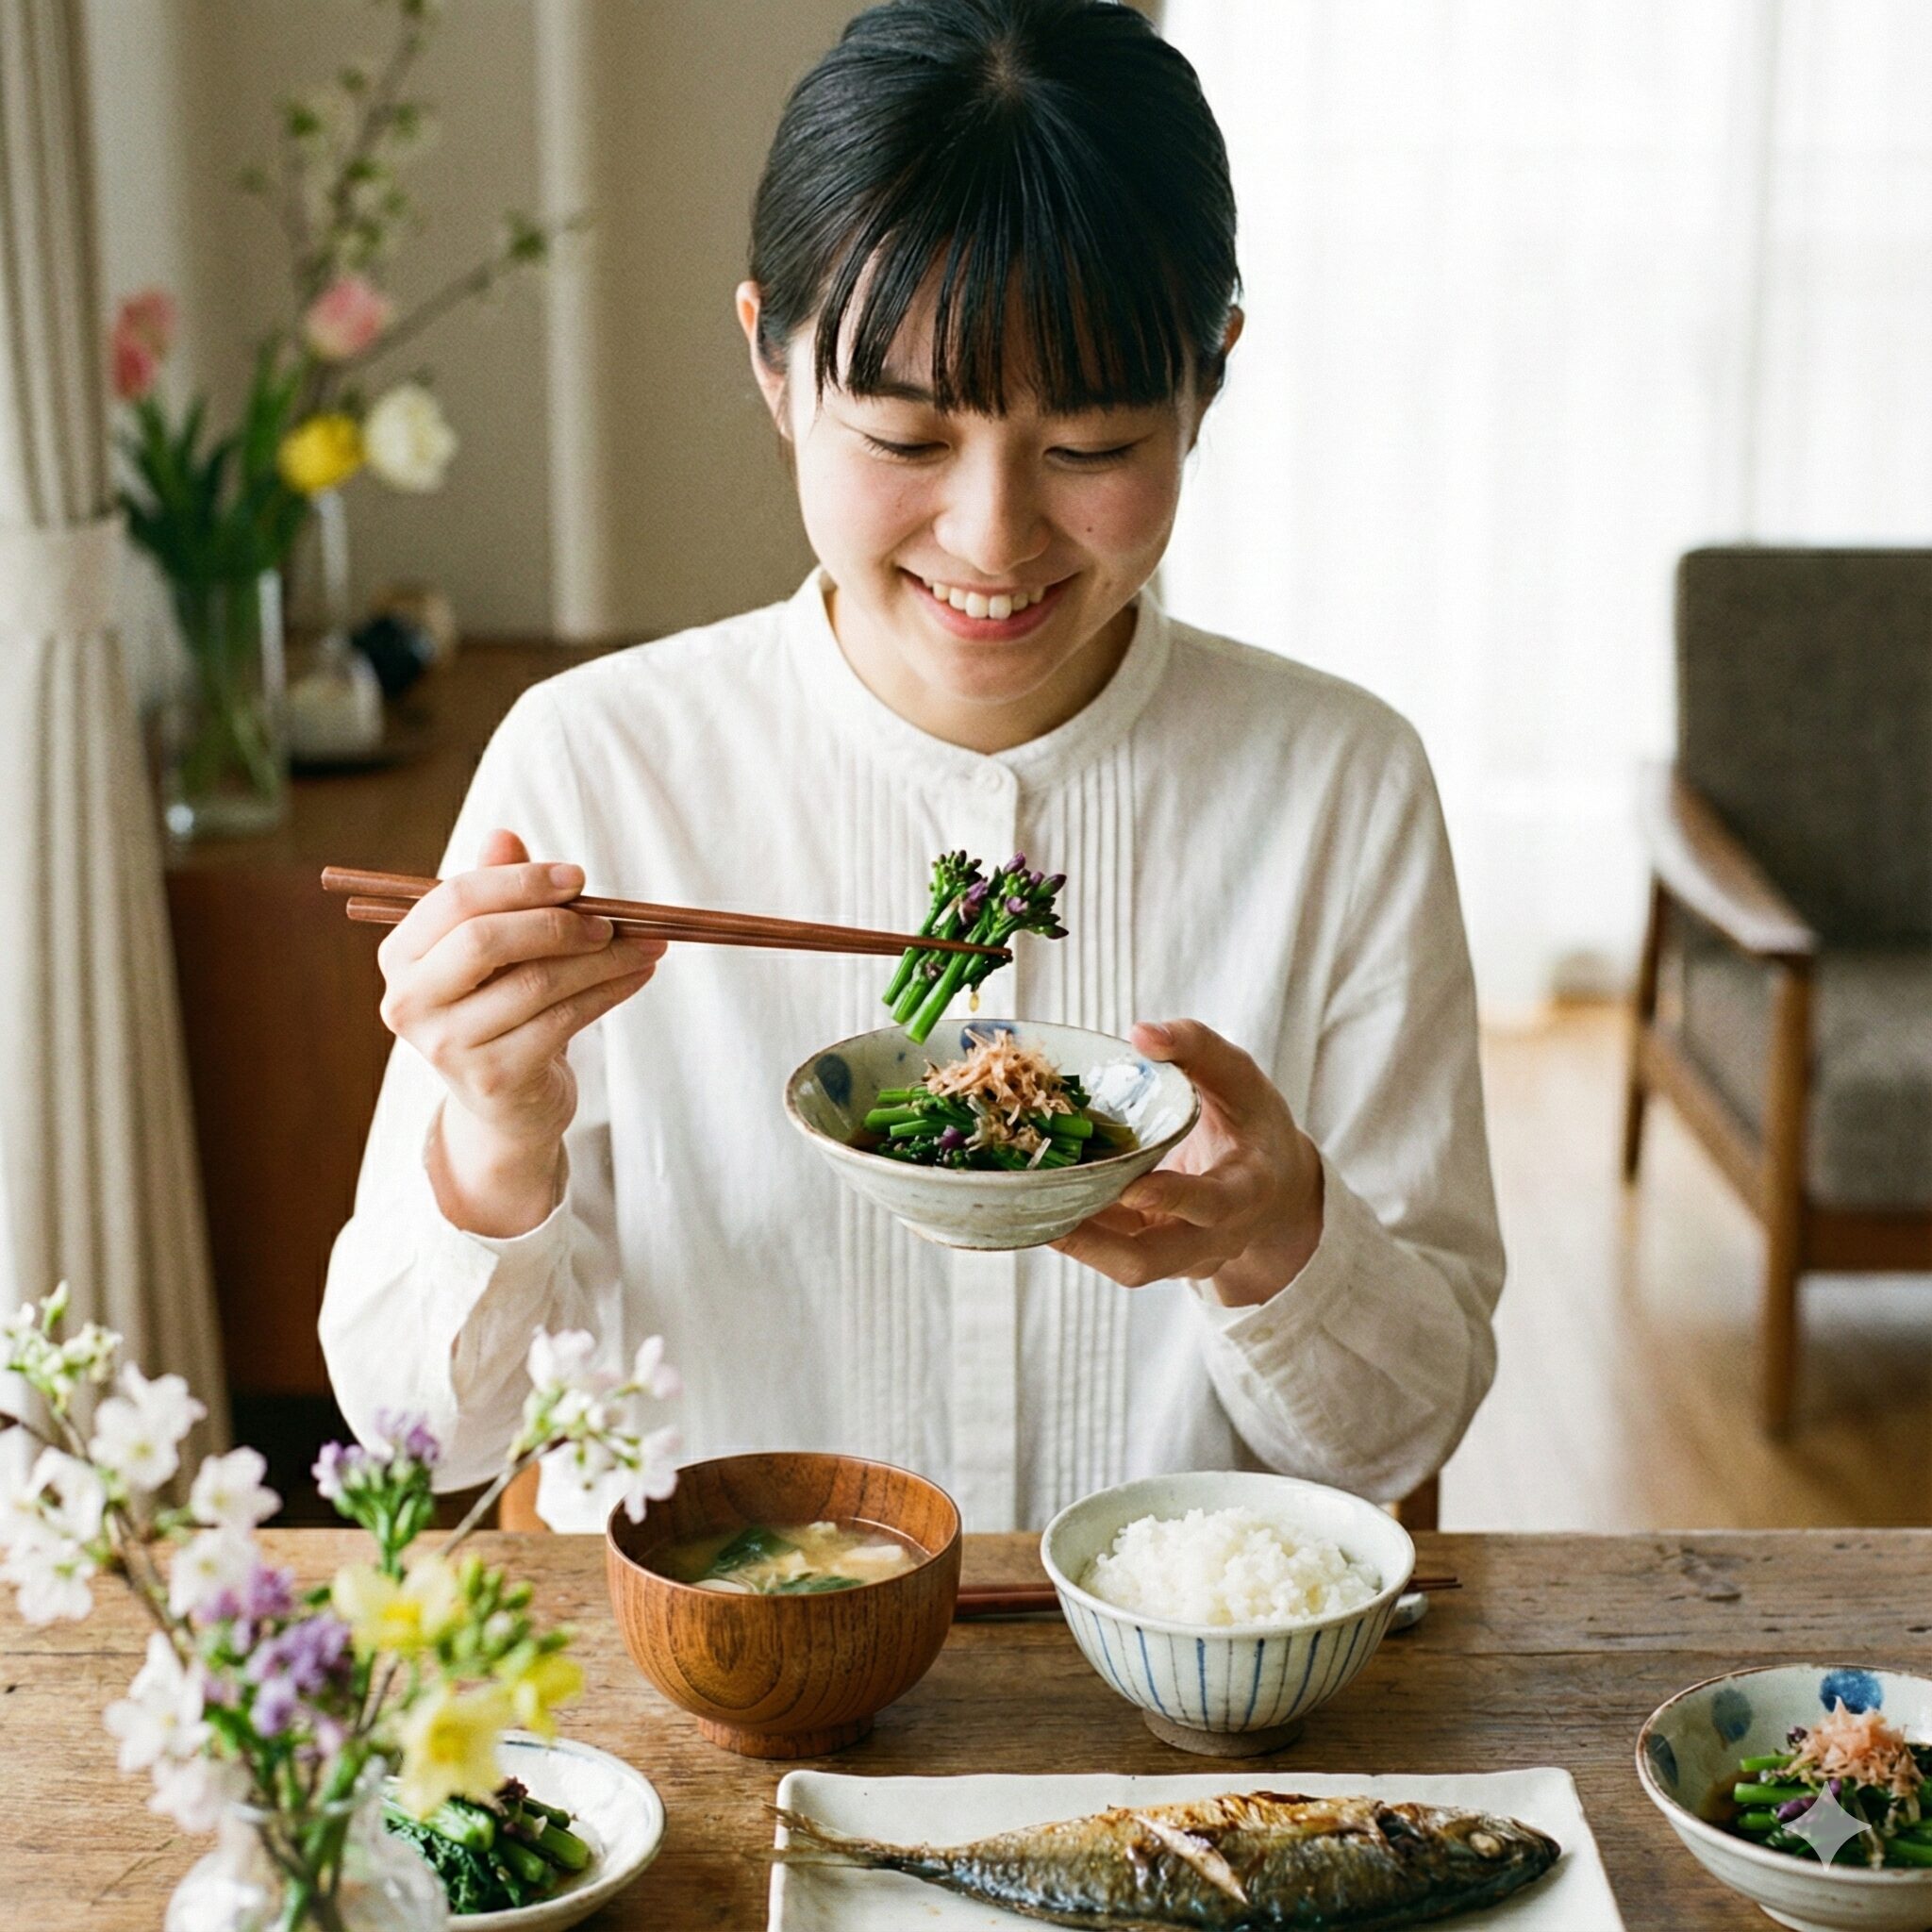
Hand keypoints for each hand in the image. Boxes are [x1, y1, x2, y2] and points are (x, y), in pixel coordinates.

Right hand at [376, 828, 665, 1232]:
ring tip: (646, 944)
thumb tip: (503, 836)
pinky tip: (638, 974)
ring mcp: (447, 1046)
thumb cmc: (499, 1006)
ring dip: (603, 958)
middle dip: (558, 922)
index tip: (578, 878)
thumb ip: (494, 892)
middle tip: (611, 920)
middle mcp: (408, 1002)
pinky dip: (610, 992)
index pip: (455, 900)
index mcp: (400, 956)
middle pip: (485, 939)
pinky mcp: (494, 1078)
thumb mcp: (494, 948)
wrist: (507, 1102)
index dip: (521, 882)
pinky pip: (564, 1020)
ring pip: (537, 982)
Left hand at [1053, 1019, 1323, 1306]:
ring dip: (1074, 1241)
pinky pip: (1111, 1251)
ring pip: (1124, 1265)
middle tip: (1044, 1215)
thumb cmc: (1252, 1122)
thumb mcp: (1239, 1077)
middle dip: (1095, 1245)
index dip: (1173, 1199)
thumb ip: (1197, 1048)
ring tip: (1024, 1205)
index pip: (1213, 1204)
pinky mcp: (1154, 1255)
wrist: (1274, 1184)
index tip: (1131, 1185)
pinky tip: (1037, 1198)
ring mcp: (1183, 1256)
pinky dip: (1075, 1228)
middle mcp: (1214, 1237)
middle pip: (1152, 1262)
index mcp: (1247, 1190)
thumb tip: (1140, 1033)